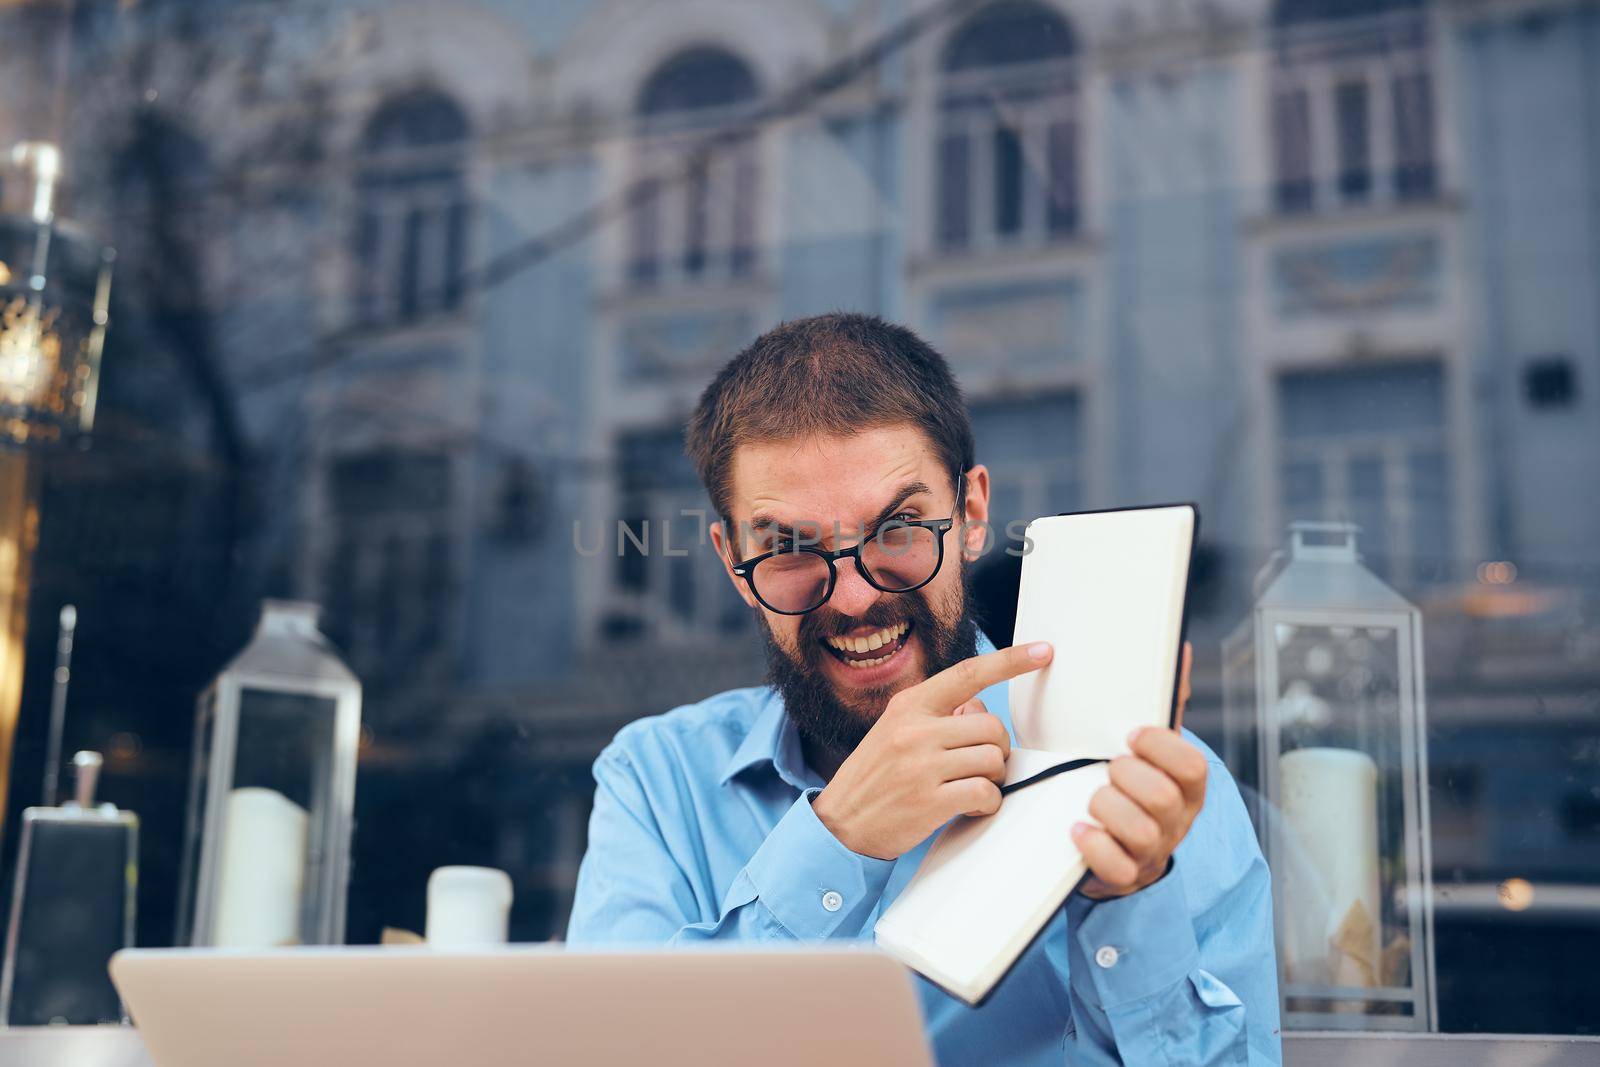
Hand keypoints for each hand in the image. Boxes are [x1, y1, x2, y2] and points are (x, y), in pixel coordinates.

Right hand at [813, 641, 1053, 859]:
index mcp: (909, 706)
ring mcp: (921, 766)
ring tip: (969, 787)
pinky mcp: (930, 801)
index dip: (1010, 661)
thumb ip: (938, 716)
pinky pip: (985, 792)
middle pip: (992, 727)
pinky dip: (986, 802)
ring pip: (992, 760)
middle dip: (997, 749)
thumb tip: (980, 709)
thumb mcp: (896, 732)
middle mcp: (915, 730)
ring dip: (992, 778)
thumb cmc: (875, 777)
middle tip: (982, 765)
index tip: (1043, 651)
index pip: (967, 673)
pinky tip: (969, 806)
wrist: (840, 824)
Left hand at [1073, 642, 1205, 898]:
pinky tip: (1077, 828)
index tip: (1130, 734)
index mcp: (1188, 785)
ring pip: (1141, 833)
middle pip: (1163, 798)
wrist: (1125, 845)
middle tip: (1109, 767)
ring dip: (1108, 808)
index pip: (1192, 765)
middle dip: (1129, 777)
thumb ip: (1165, 702)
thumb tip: (1178, 647)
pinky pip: (1116, 868)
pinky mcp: (1126, 875)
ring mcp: (1153, 850)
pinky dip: (1093, 846)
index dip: (1161, 748)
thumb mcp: (1153, 746)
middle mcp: (1177, 818)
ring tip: (1090, 797)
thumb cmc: (1136, 783)